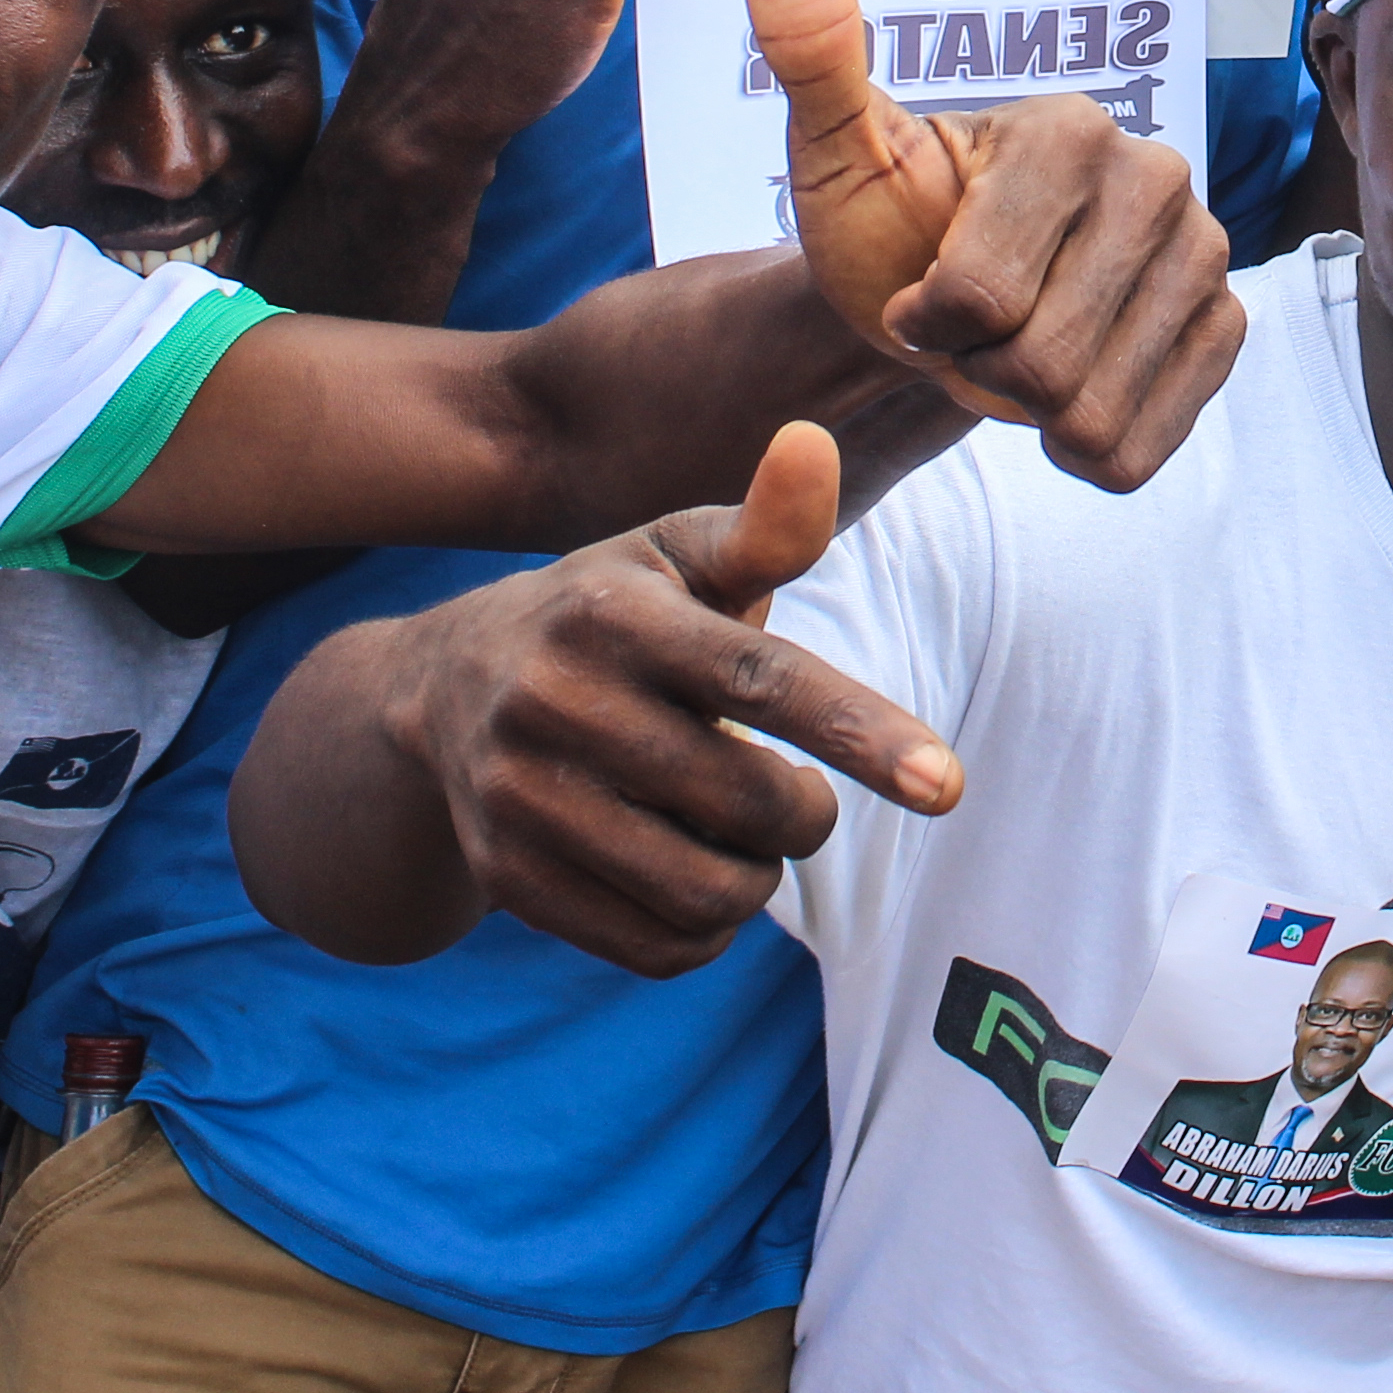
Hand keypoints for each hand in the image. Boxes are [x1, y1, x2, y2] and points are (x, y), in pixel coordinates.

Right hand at [362, 421, 961, 972]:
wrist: (443, 690)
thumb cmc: (609, 613)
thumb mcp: (677, 556)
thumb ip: (765, 527)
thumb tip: (815, 442)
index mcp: (613, 613)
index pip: (760, 680)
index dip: (862, 732)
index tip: (949, 786)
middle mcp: (553, 702)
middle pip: (748, 803)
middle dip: (808, 813)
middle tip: (797, 793)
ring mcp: (520, 797)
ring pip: (707, 893)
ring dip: (759, 878)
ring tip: (742, 836)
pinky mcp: (507, 877)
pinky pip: (656, 949)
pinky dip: (705, 932)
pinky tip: (691, 873)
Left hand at [738, 0, 1243, 485]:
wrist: (934, 303)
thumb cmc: (883, 221)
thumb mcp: (830, 141)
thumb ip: (805, 32)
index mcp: (1071, 126)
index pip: (978, 298)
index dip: (924, 318)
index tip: (917, 283)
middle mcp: (1161, 174)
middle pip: (1041, 363)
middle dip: (977, 371)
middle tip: (967, 326)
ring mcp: (1206, 254)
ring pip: (1090, 413)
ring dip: (1025, 413)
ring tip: (1012, 350)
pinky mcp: (1227, 329)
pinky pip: (1141, 447)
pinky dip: (1081, 447)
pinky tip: (1063, 390)